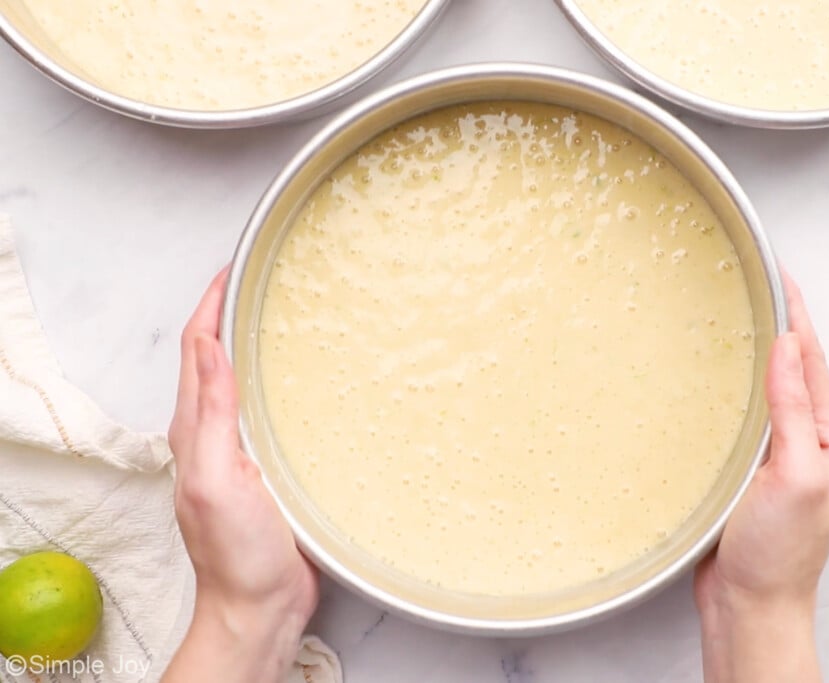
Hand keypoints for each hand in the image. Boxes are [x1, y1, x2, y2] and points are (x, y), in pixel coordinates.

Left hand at [163, 269, 318, 682]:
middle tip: (263, 279)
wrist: (259, 604)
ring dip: (255, 341)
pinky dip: (277, 377)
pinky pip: (268, 406)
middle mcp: (214, 432)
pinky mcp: (268, 464)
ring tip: (284, 312)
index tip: (234, 268)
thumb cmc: (238, 554)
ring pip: (243, 378)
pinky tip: (303, 375)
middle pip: (217, 355)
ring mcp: (241, 448)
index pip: (198, 348)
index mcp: (194, 430)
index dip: (211, 304)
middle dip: (232, 312)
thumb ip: (211, 416)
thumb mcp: (217, 481)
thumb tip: (210, 348)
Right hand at [694, 273, 828, 682]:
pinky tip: (710, 376)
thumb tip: (789, 347)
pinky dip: (730, 386)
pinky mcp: (750, 467)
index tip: (776, 272)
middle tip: (748, 281)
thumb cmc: (778, 552)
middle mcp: (809, 439)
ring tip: (729, 315)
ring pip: (765, 387)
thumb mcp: (794, 475)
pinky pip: (744, 413)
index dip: (795, 311)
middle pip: (792, 366)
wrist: (751, 604)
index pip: (812, 358)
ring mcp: (779, 453)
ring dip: (750, 351)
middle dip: (774, 321)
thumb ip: (794, 410)